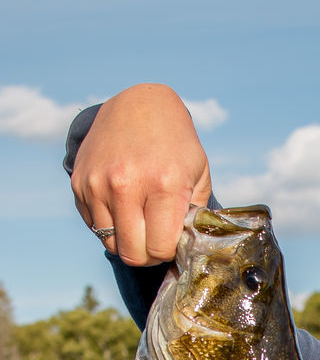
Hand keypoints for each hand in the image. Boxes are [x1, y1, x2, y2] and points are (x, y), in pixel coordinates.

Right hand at [71, 83, 212, 265]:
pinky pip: (94, 226)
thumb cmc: (176, 146)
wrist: (139, 105)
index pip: (159, 249)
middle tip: (155, 238)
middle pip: (132, 254)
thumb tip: (185, 253)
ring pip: (111, 243)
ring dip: (127, 241)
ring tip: (140, 221)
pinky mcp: (79, 182)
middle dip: (147, 254)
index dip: (167, 252)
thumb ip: (195, 218)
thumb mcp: (199, 175)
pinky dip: (109, 225)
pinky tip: (123, 206)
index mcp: (163, 184)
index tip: (171, 240)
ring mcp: (98, 183)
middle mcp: (126, 184)